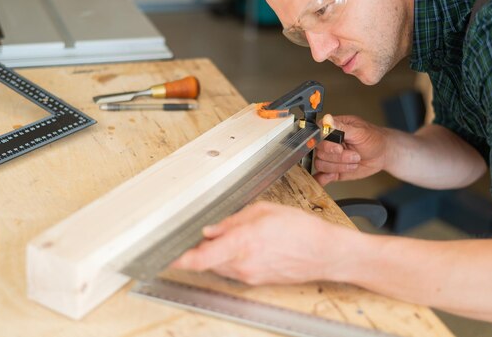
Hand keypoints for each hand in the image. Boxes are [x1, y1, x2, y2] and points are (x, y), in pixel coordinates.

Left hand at [171, 202, 356, 284]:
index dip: (180, 259)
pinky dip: (231, 258)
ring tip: (233, 237)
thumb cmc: (301, 229)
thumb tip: (210, 230)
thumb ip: (233, 221)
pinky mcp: (256, 281)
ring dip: (216, 253)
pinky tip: (245, 245)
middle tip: (199, 235)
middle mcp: (243, 263)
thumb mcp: (264, 211)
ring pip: (219, 265)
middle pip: (207, 261)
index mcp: (244, 242)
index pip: (201, 257)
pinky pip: (233, 269)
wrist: (325, 253)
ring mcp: (249, 275)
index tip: (166, 256)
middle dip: (200, 249)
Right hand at [314, 114, 387, 185]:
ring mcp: (328, 157)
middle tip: (355, 155)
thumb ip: (341, 126)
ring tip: (354, 163)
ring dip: (339, 166)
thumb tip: (327, 118)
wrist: (382, 154)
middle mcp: (327, 143)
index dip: (326, 144)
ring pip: (321, 164)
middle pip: (320, 152)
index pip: (317, 136)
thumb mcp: (359, 131)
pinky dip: (323, 179)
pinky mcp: (332, 170)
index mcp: (330, 129)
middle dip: (339, 157)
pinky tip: (333, 175)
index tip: (339, 148)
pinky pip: (321, 176)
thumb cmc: (372, 138)